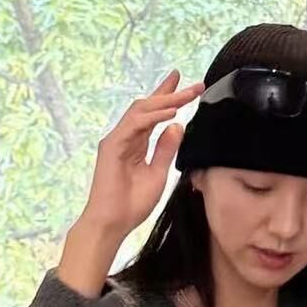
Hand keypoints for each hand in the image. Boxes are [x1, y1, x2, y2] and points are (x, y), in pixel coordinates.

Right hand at [79, 70, 204, 240]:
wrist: (113, 223)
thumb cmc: (132, 204)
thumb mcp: (158, 174)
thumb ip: (166, 150)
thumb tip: (177, 126)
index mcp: (137, 143)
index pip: (154, 115)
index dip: (168, 98)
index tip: (186, 86)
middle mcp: (126, 137)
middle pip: (148, 107)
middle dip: (170, 93)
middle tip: (194, 84)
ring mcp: (117, 139)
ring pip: (141, 111)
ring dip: (165, 101)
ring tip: (187, 96)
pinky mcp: (112, 146)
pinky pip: (135, 125)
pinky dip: (153, 117)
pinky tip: (171, 113)